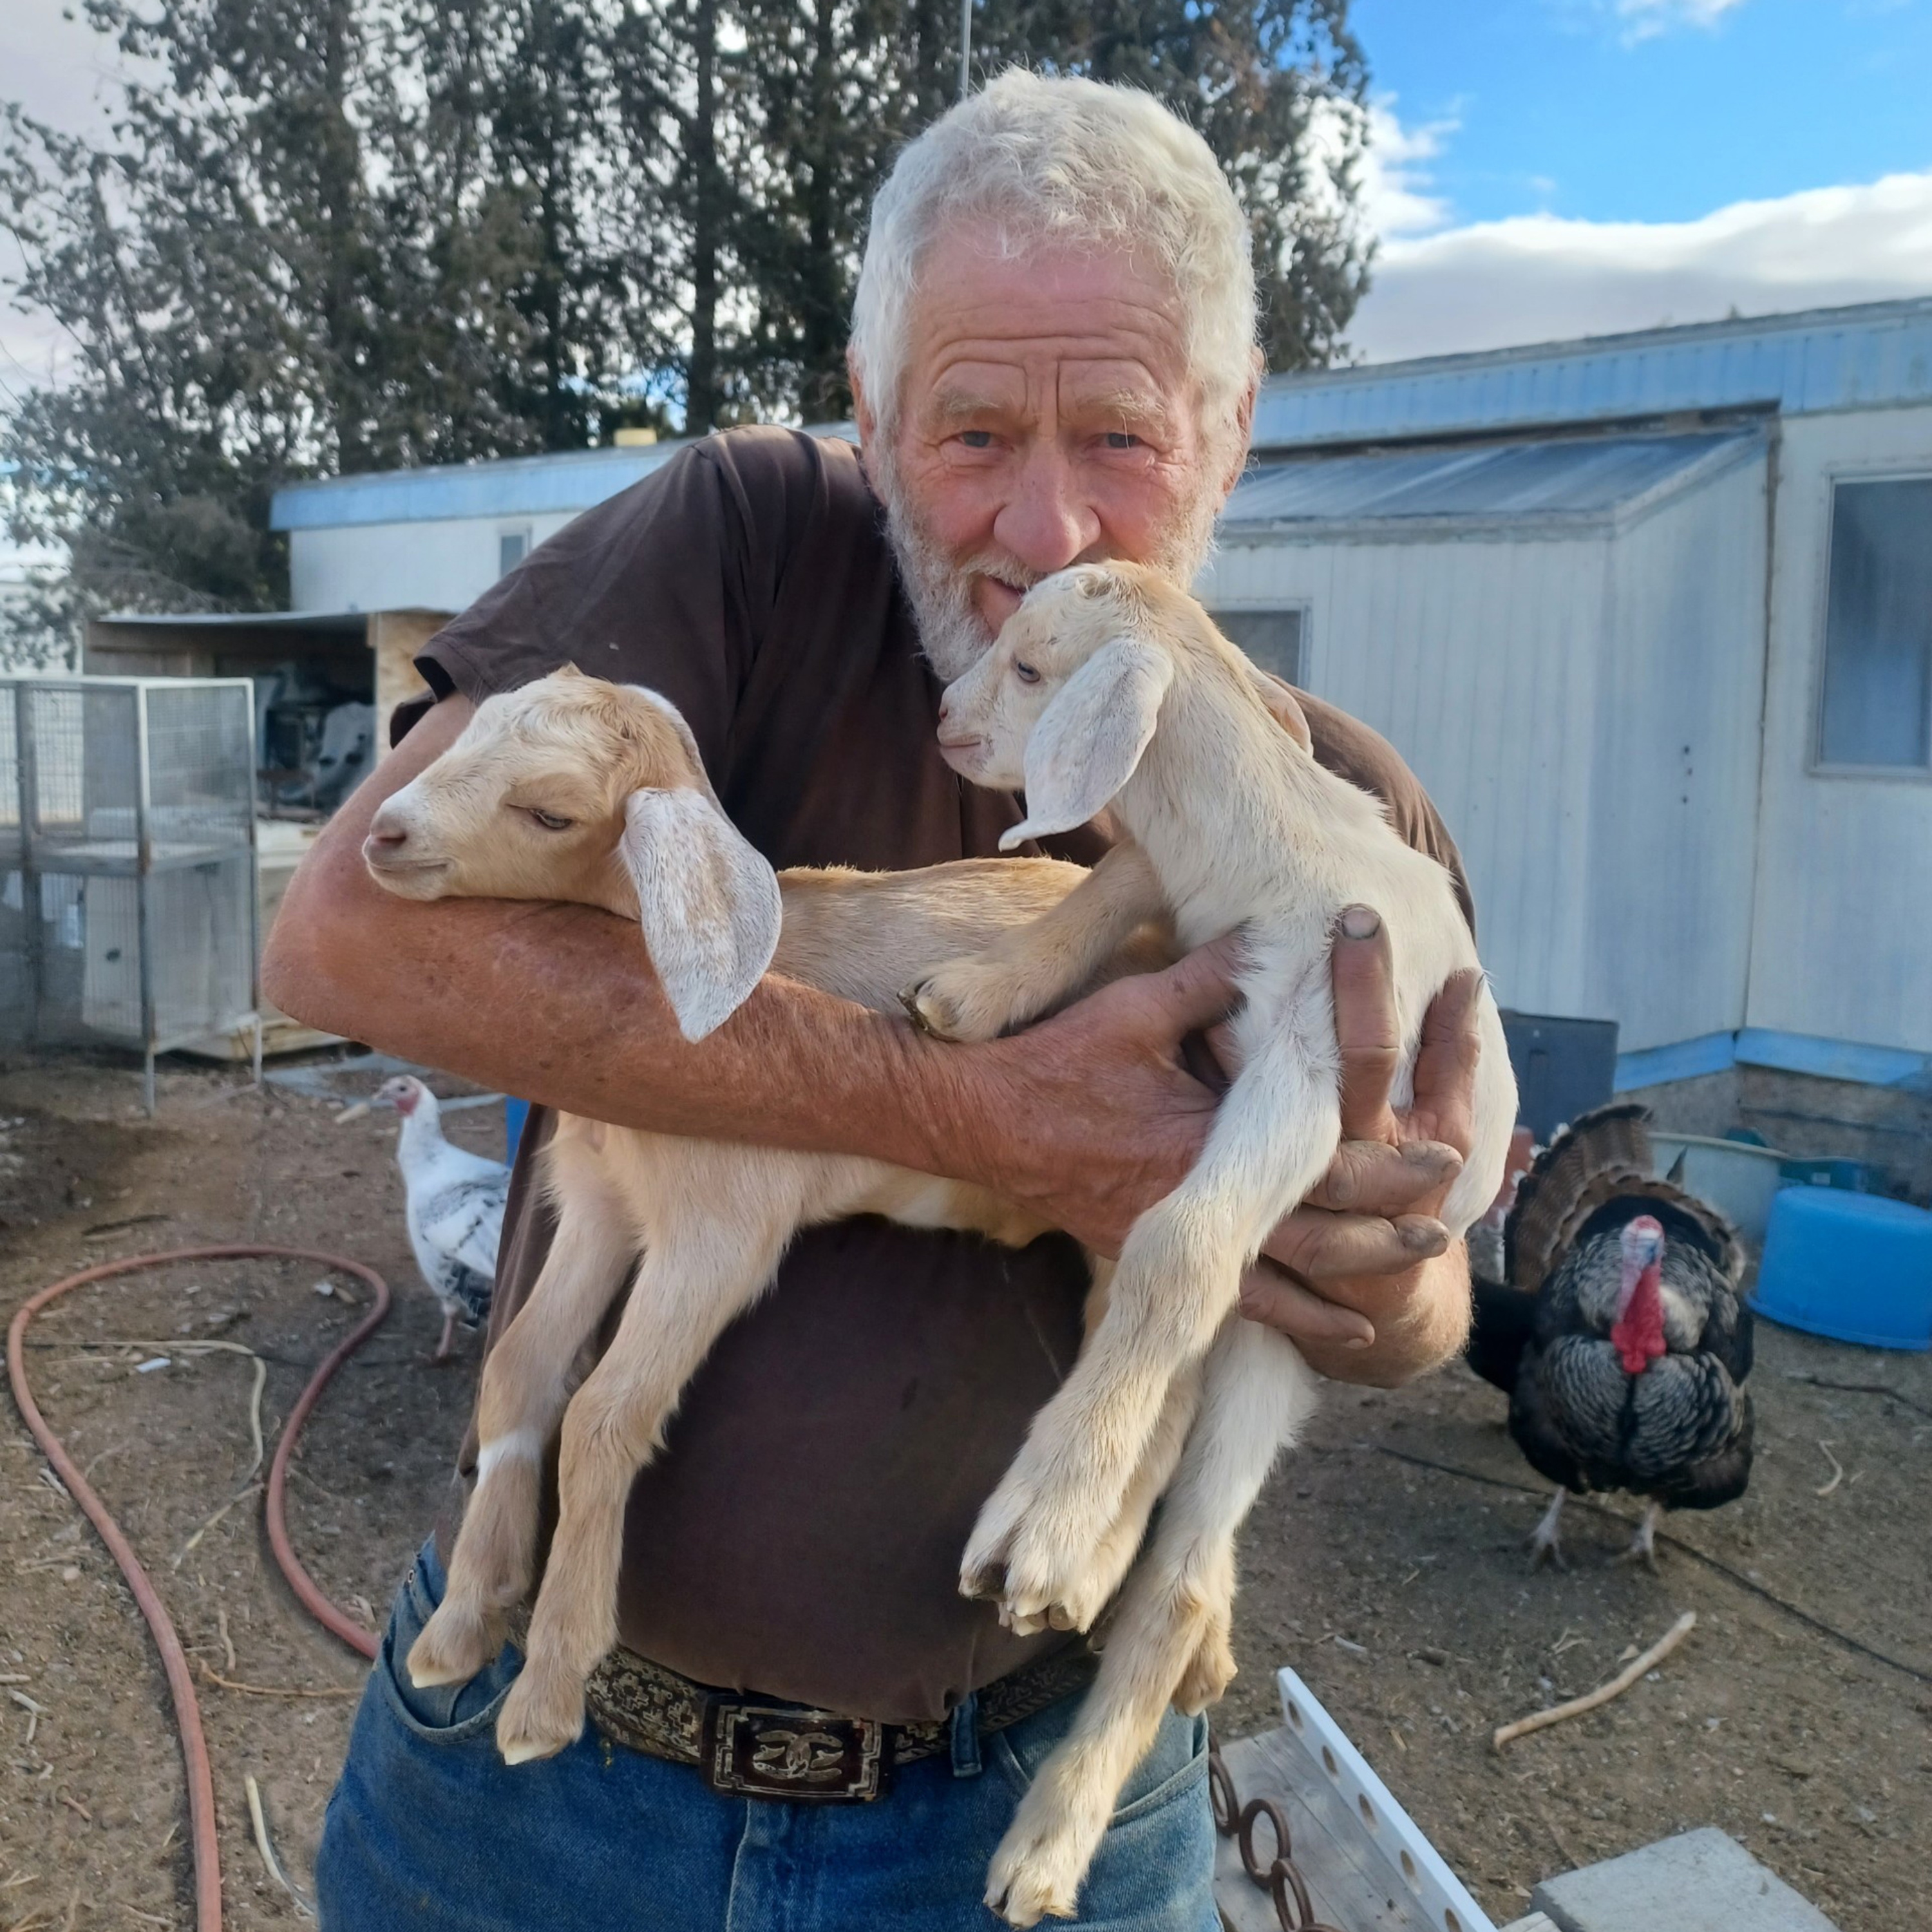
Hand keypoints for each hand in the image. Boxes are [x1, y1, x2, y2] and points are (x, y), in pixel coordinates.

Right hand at [967, 908, 1482, 1373]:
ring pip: (1286, 1277)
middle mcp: (1194, 1203)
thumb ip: (1213, 979)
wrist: (978, 1120)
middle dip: (1383, 1227)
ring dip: (1353, 1276)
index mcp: (1201, 1143)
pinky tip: (1343, 1326)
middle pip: (1314, 1232)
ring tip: (1408, 1266)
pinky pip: (1239, 1300)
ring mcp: (1173, 1237)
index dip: (1383, 1164)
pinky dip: (1298, 1316)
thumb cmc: (1055, 1061)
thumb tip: (1274, 939)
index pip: (1313, 1164)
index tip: (1441, 1158)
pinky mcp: (1154, 1254)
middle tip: (1444, 1225)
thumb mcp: (1136, 1007)